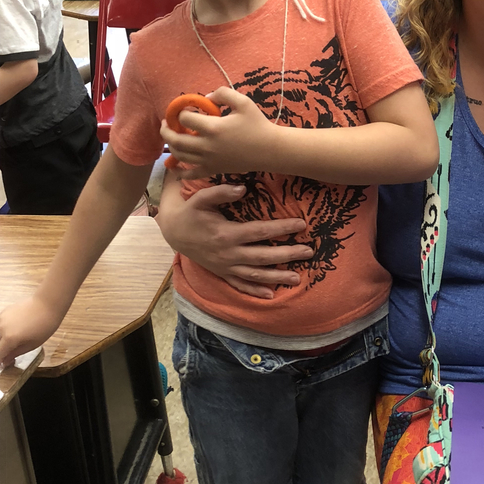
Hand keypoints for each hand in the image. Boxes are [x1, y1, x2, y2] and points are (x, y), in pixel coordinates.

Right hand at [0, 296, 62, 367]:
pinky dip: (3, 330)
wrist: (48, 303)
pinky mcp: (4, 311)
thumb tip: (5, 361)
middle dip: (2, 349)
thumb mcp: (33, 344)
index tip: (5, 363)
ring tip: (13, 341)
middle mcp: (1, 328)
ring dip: (2, 340)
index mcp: (9, 339)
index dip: (1, 361)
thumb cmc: (45, 325)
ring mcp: (1, 318)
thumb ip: (16, 353)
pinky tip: (13, 330)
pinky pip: (0, 324)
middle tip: (10, 353)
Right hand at [156, 183, 312, 298]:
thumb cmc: (192, 212)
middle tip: (308, 252)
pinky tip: (270, 295)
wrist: (174, 231)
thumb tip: (243, 188)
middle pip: (262, 256)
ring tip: (297, 278)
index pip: (260, 232)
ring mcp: (225, 266)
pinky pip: (240, 285)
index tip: (301, 224)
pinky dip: (254, 291)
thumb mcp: (201, 198)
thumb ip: (221, 192)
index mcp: (227, 234)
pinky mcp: (222, 273)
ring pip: (254, 274)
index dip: (281, 228)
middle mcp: (228, 253)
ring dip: (276, 277)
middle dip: (287, 255)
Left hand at [160, 87, 275, 178]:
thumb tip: (206, 97)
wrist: (269, 150)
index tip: (185, 109)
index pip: (185, 118)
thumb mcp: (243, 102)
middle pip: (175, 139)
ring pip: (179, 155)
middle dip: (166, 129)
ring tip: (172, 137)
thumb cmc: (257, 124)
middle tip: (166, 123)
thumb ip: (222, 93)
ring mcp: (208, 160)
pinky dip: (178, 171)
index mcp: (213, 127)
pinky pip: (190, 174)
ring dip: (171, 145)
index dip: (181, 111)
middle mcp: (206, 145)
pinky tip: (173, 166)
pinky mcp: (212, 170)